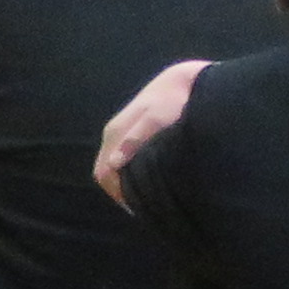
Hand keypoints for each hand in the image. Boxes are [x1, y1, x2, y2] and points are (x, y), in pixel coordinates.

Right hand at [93, 57, 209, 199]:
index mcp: (114, 133)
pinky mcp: (132, 133)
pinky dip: (131, 172)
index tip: (138, 207)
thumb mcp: (156, 118)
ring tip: (148, 196)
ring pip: (115, 167)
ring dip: (126, 182)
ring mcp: (121, 134)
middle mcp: (113, 135)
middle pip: (106, 172)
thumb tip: (114, 163)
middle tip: (146, 206)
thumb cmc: (173, 100)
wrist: (184, 81)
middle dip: (122, 191)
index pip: (104, 173)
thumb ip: (135, 139)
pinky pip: (123, 159)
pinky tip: (148, 180)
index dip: (118, 193)